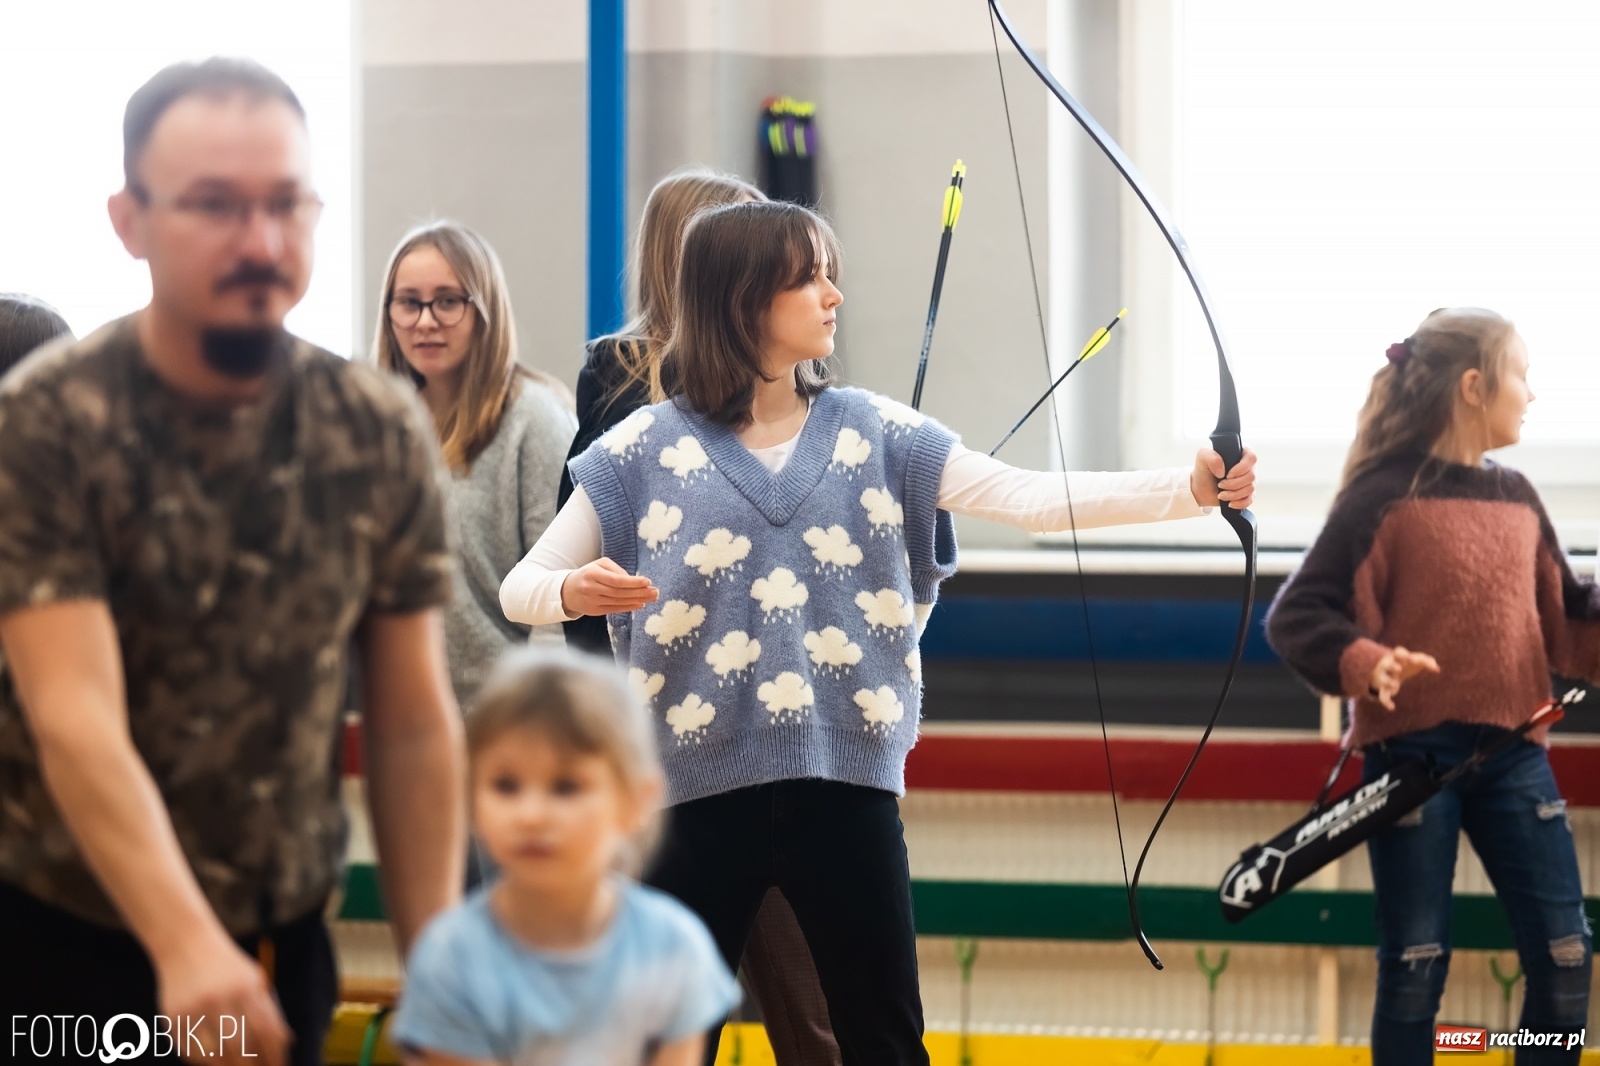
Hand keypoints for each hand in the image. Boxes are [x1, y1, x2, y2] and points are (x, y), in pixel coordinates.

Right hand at [155, 932, 288, 1065]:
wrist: (185, 944)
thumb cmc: (226, 967)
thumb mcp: (253, 979)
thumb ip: (269, 1009)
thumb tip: (287, 1042)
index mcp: (245, 988)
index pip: (265, 1031)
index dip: (274, 1054)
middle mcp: (219, 998)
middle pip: (239, 1047)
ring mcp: (193, 1009)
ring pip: (214, 1053)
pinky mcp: (173, 1018)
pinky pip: (191, 1050)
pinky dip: (205, 1060)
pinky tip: (216, 1062)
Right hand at [561, 558, 657, 615]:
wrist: (567, 590)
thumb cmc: (588, 574)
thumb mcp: (599, 565)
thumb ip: (616, 570)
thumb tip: (633, 580)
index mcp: (592, 574)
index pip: (616, 580)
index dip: (633, 582)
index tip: (647, 581)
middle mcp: (591, 588)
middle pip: (619, 592)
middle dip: (640, 592)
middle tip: (655, 592)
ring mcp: (592, 601)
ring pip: (618, 602)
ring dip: (638, 600)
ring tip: (652, 597)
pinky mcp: (594, 611)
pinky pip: (614, 609)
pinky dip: (629, 607)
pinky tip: (640, 604)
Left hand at [1191, 446, 1257, 509]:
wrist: (1200, 486)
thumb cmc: (1204, 469)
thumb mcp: (1202, 456)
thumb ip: (1210, 456)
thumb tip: (1222, 471)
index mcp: (1241, 453)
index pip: (1252, 457)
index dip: (1241, 468)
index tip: (1228, 474)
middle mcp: (1248, 466)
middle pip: (1251, 476)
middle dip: (1234, 484)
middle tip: (1220, 485)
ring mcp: (1249, 481)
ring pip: (1250, 489)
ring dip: (1234, 494)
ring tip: (1221, 494)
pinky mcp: (1247, 494)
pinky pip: (1250, 500)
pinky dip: (1239, 503)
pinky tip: (1229, 503)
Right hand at [1368, 645, 1440, 710]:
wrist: (1389, 671)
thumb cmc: (1408, 664)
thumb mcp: (1416, 660)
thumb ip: (1427, 661)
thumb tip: (1437, 669)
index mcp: (1398, 657)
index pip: (1399, 652)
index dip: (1405, 655)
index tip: (1415, 661)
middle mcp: (1389, 666)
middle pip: (1387, 664)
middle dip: (1392, 666)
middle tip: (1399, 669)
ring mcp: (1385, 676)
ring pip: (1383, 679)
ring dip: (1388, 681)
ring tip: (1395, 685)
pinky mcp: (1384, 688)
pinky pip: (1382, 695)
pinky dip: (1386, 701)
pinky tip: (1391, 708)